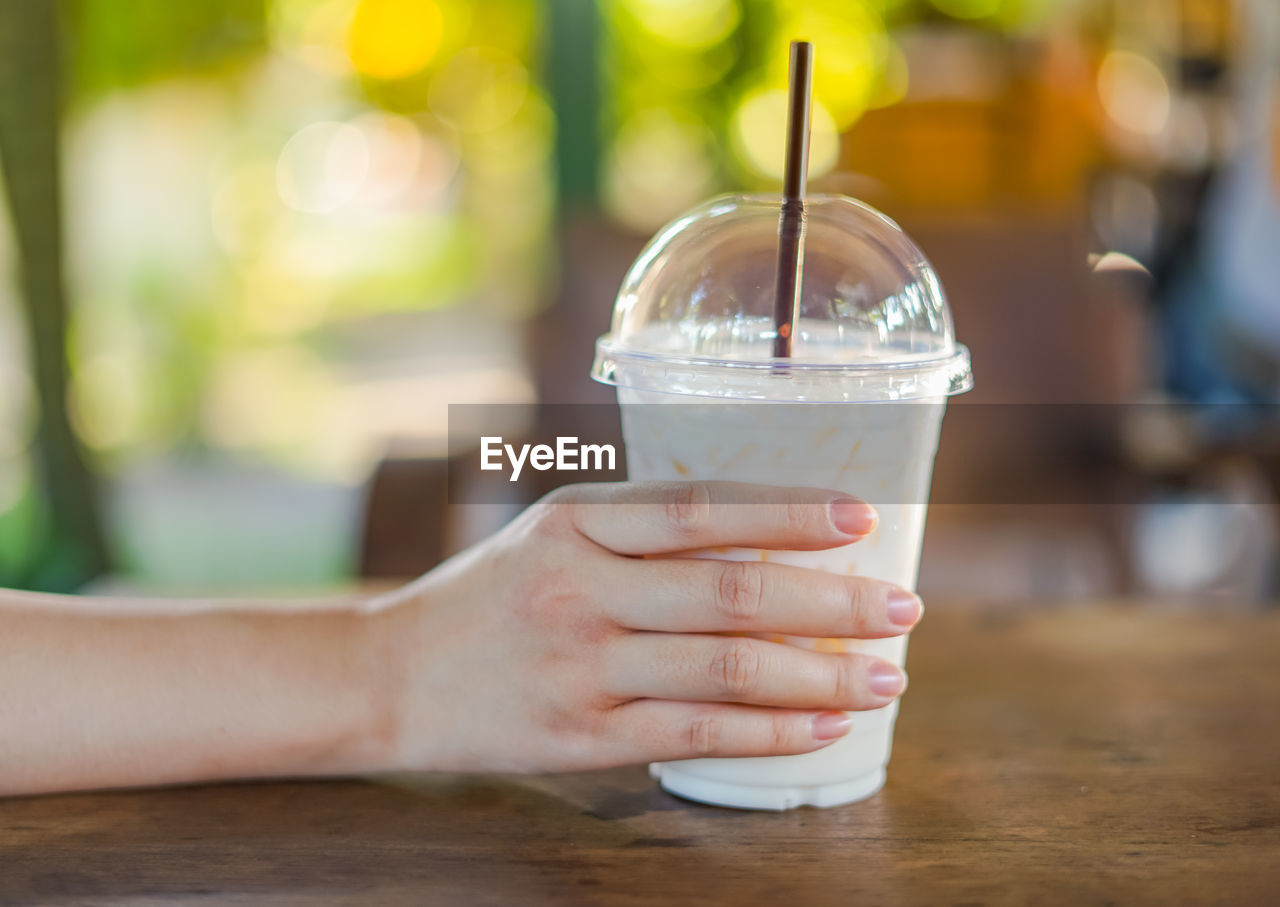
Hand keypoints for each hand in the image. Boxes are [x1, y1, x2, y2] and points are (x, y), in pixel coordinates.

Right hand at [380, 481, 922, 773]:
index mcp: (576, 525)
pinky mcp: (581, 738)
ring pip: (723, 669)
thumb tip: (767, 528)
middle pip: (728, 591)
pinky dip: (769, 731)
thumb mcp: (551, 533)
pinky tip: (823, 725)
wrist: (391, 675)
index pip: (699, 509)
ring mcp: (581, 668)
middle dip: (831, 601)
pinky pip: (694, 736)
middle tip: (904, 607)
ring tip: (886, 676)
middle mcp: (580, 591)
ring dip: (818, 674)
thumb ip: (640, 526)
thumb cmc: (491, 594)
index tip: (863, 516)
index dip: (788, 511)